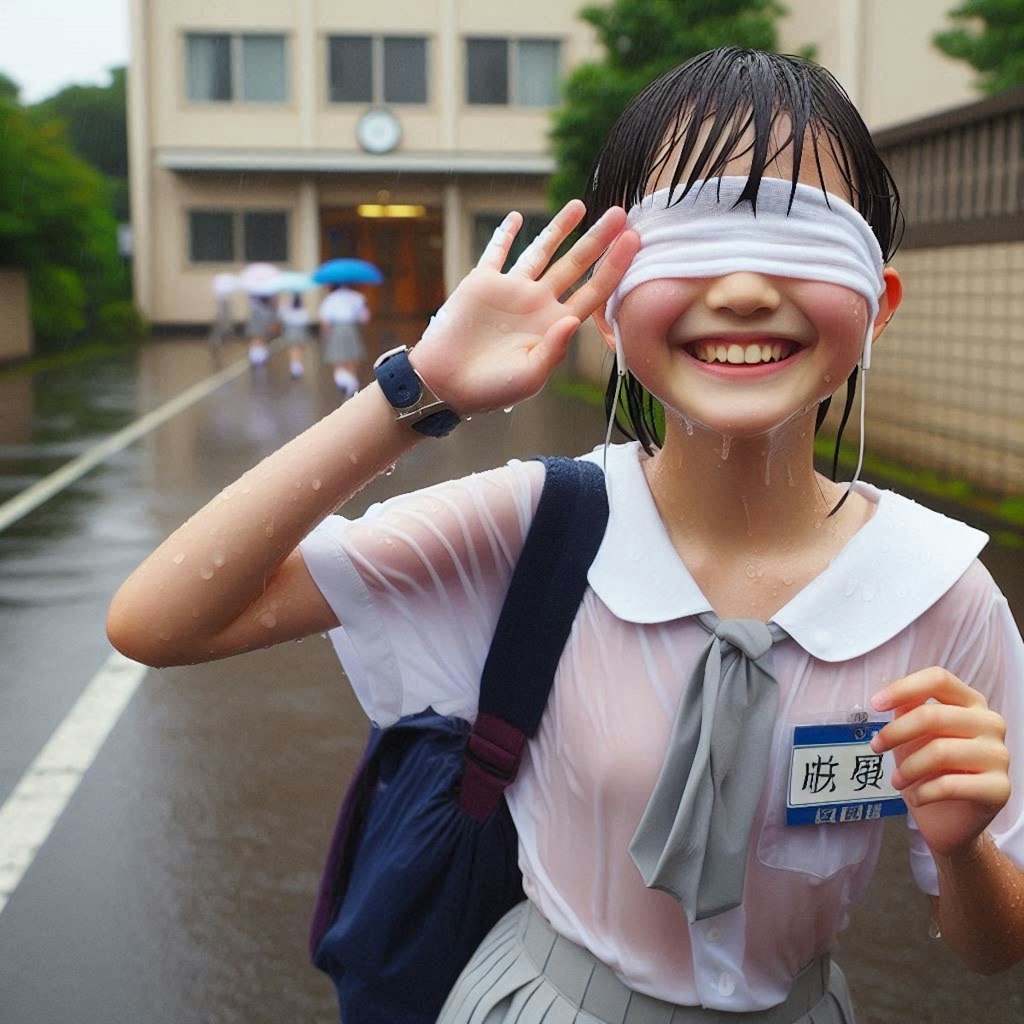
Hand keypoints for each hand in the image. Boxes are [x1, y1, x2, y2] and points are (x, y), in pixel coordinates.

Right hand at [409, 200, 639, 415]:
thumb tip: (571, 321)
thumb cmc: (491, 389)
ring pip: (541, 252)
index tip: (632, 241)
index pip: (593, 291)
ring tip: (580, 205)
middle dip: (597, 239)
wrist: (445, 385)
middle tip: (620, 213)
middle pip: (575, 264)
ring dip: (559, 228)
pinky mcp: (482, 284)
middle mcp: (538, 304)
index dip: (614, 267)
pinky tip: (516, 217)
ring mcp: (511, 291)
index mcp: (554, 326)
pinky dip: (505, 235)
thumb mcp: (529, 376)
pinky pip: (496, 253)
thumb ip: (552, 349)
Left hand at [870, 668, 1010, 857]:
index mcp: (971, 702)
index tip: (875, 704)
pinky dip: (923, 792)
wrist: (950, 819)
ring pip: (940, 751)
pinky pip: (951, 785)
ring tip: (895, 780)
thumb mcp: (914, 735)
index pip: (939, 679)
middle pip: (934, 715)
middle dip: (896, 732)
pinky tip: (914, 796)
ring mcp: (999, 755)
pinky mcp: (1000, 788)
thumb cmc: (929, 769)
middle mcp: (990, 723)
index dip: (904, 688)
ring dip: (908, 768)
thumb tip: (891, 698)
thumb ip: (909, 710)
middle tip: (875, 747)